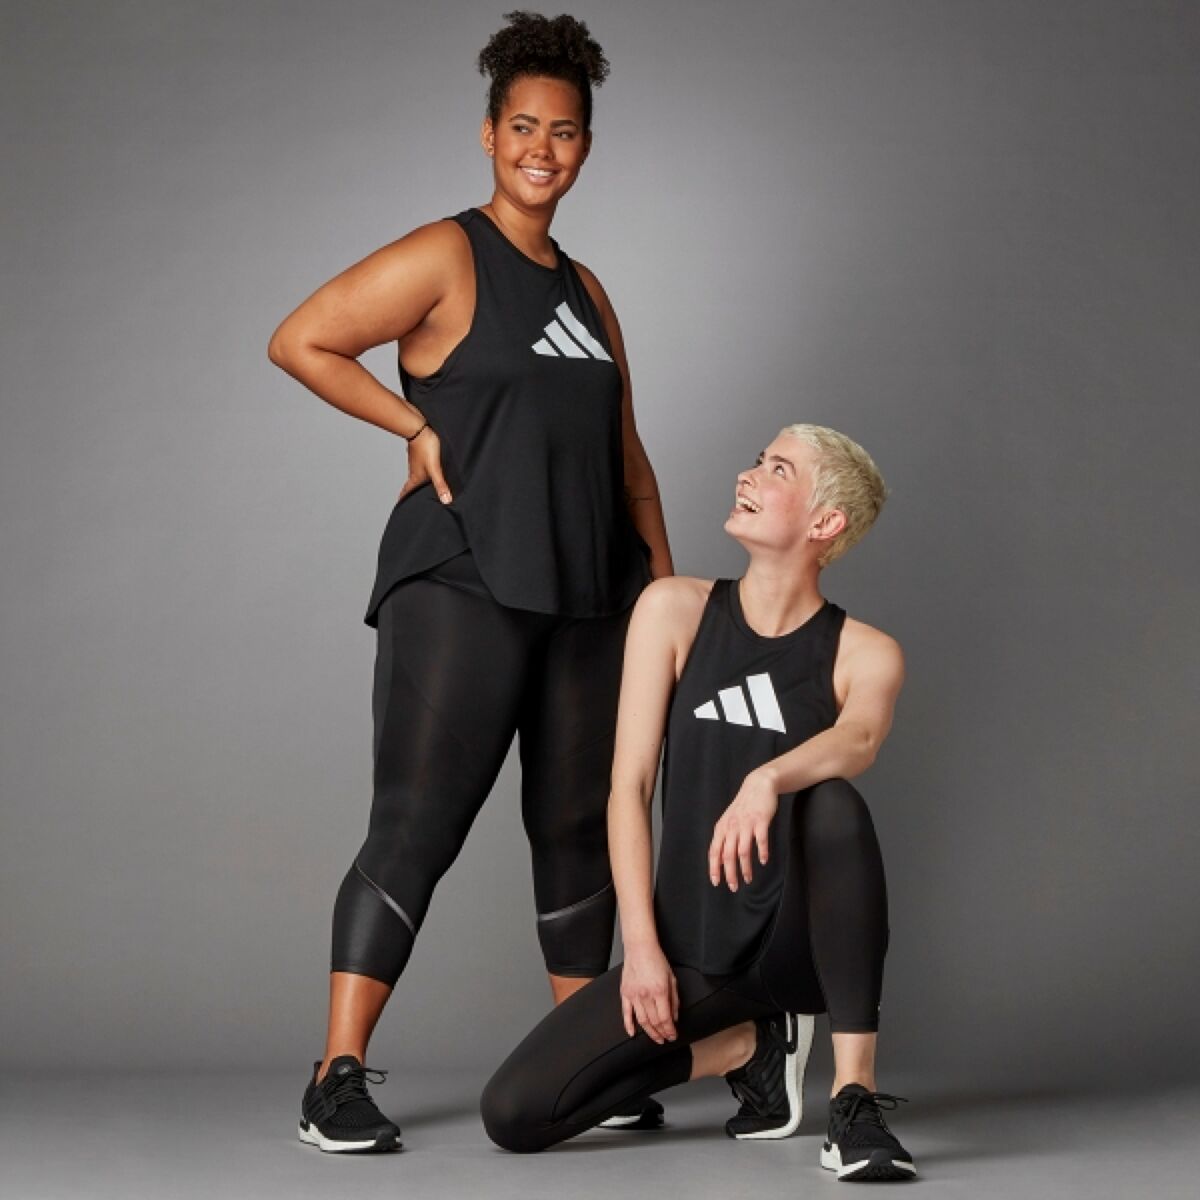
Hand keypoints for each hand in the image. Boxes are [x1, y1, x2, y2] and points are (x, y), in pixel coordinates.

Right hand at [398, 425, 452, 503]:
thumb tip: (446, 501)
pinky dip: (423, 471)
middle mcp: (414, 470)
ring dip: (417, 481)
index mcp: (415, 477)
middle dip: (411, 492)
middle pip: (411, 484)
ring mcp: (416, 461)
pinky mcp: (420, 453)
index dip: (403, 498)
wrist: (419, 428)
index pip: (407, 491)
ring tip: (422, 487)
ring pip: (416, 474)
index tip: (400, 505)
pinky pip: (420, 465)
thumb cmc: (426, 447)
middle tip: (412, 500)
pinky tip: (429, 469)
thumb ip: (440, 484)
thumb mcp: (435, 468)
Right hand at [619, 944, 679, 1042]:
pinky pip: (626, 1013)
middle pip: (654, 1022)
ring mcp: (634, 995)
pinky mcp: (625, 993)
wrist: (640, 948)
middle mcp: (646, 995)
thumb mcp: (672, 979)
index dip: (670, 1030)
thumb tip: (674, 1017)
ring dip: (649, 1032)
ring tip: (656, 1038)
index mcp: (659, 991)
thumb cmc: (657, 960)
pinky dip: (628, 1025)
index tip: (673, 1035)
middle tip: (666, 1039)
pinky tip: (632, 1034)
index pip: (665, 1018)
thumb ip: (674, 999)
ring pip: (641, 1021)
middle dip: (661, 1033)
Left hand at [707, 770, 779, 891]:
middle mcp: (732, 827)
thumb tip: (720, 860)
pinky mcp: (760, 821)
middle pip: (727, 855)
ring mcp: (746, 824)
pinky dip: (761, 852)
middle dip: (730, 874)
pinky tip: (763, 861)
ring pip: (743, 851)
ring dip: (745, 868)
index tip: (716, 883)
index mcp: (722, 828)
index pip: (714, 852)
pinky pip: (760, 840)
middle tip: (733, 887)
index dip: (714, 868)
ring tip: (748, 878)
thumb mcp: (729, 820)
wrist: (758, 785)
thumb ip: (725, 838)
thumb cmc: (744, 806)